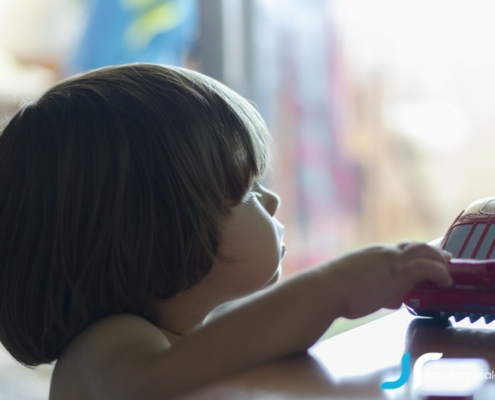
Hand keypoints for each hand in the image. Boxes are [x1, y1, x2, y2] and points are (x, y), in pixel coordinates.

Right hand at [326, 242, 451, 319]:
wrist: (327, 289)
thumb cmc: (336, 291)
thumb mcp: (358, 287)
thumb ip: (378, 291)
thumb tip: (393, 300)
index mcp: (373, 253)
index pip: (401, 249)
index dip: (416, 253)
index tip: (425, 258)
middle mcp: (384, 252)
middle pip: (416, 246)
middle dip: (433, 252)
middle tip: (445, 259)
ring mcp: (392, 261)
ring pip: (425, 251)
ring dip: (439, 260)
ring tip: (448, 272)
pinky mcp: (398, 274)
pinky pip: (426, 267)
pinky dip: (440, 272)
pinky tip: (445, 281)